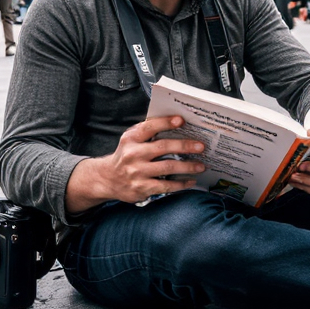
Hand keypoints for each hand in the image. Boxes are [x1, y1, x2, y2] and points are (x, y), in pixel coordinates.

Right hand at [83, 116, 206, 205]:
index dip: (165, 123)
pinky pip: (166, 185)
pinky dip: (181, 184)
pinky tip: (191, 181)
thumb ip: (148, 131)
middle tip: (201, 146)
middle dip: (184, 146)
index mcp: (131, 138)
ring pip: (167, 167)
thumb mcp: (131, 140)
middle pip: (162, 147)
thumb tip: (177, 123)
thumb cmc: (126, 155)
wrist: (108, 179)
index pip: (149, 127)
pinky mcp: (141, 188)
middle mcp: (133, 154)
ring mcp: (137, 172)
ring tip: (201, 166)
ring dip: (187, 166)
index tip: (181, 120)